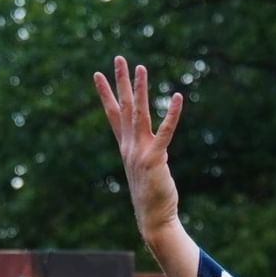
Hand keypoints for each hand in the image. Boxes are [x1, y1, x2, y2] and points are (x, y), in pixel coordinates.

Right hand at [93, 56, 183, 241]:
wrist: (152, 219)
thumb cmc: (151, 196)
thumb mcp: (144, 170)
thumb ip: (146, 154)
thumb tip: (154, 149)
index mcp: (125, 147)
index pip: (113, 114)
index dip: (106, 93)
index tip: (97, 74)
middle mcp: (129, 146)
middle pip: (124, 107)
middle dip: (121, 82)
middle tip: (119, 58)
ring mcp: (139, 152)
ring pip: (139, 114)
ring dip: (140, 90)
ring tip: (140, 68)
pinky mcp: (154, 159)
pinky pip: (164, 132)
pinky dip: (172, 114)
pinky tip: (177, 97)